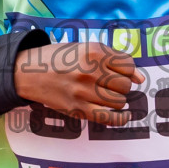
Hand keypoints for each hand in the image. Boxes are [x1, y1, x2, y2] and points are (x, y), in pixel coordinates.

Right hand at [14, 41, 145, 126]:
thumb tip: (140, 78)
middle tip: (110, 84)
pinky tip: (124, 116)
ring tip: (107, 95)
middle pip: (125, 85)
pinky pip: (108, 118)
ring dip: (117, 100)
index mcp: (93, 52)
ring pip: (118, 101)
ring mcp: (83, 91)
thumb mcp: (84, 48)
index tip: (122, 73)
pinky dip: (120, 119)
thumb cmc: (58, 58)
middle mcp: (90, 71)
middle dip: (122, 86)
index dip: (129, 71)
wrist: (28, 72)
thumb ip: (113, 58)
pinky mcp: (77, 109)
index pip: (128, 65)